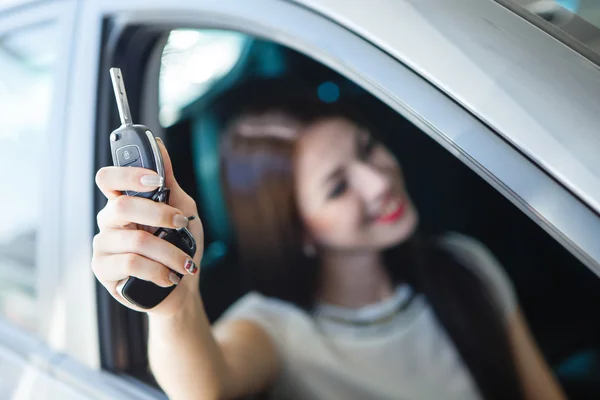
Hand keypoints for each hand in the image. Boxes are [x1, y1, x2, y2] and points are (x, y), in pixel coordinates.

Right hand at [92, 138, 203, 315]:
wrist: (182, 288)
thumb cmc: (181, 246)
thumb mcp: (184, 210)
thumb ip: (170, 183)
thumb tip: (159, 146)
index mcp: (125, 203)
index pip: (108, 178)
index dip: (128, 174)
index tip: (156, 179)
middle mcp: (109, 222)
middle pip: (121, 206)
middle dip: (159, 215)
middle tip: (181, 224)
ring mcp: (104, 246)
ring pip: (135, 240)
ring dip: (170, 252)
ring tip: (185, 263)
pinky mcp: (104, 270)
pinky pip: (131, 264)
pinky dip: (159, 270)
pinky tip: (170, 277)